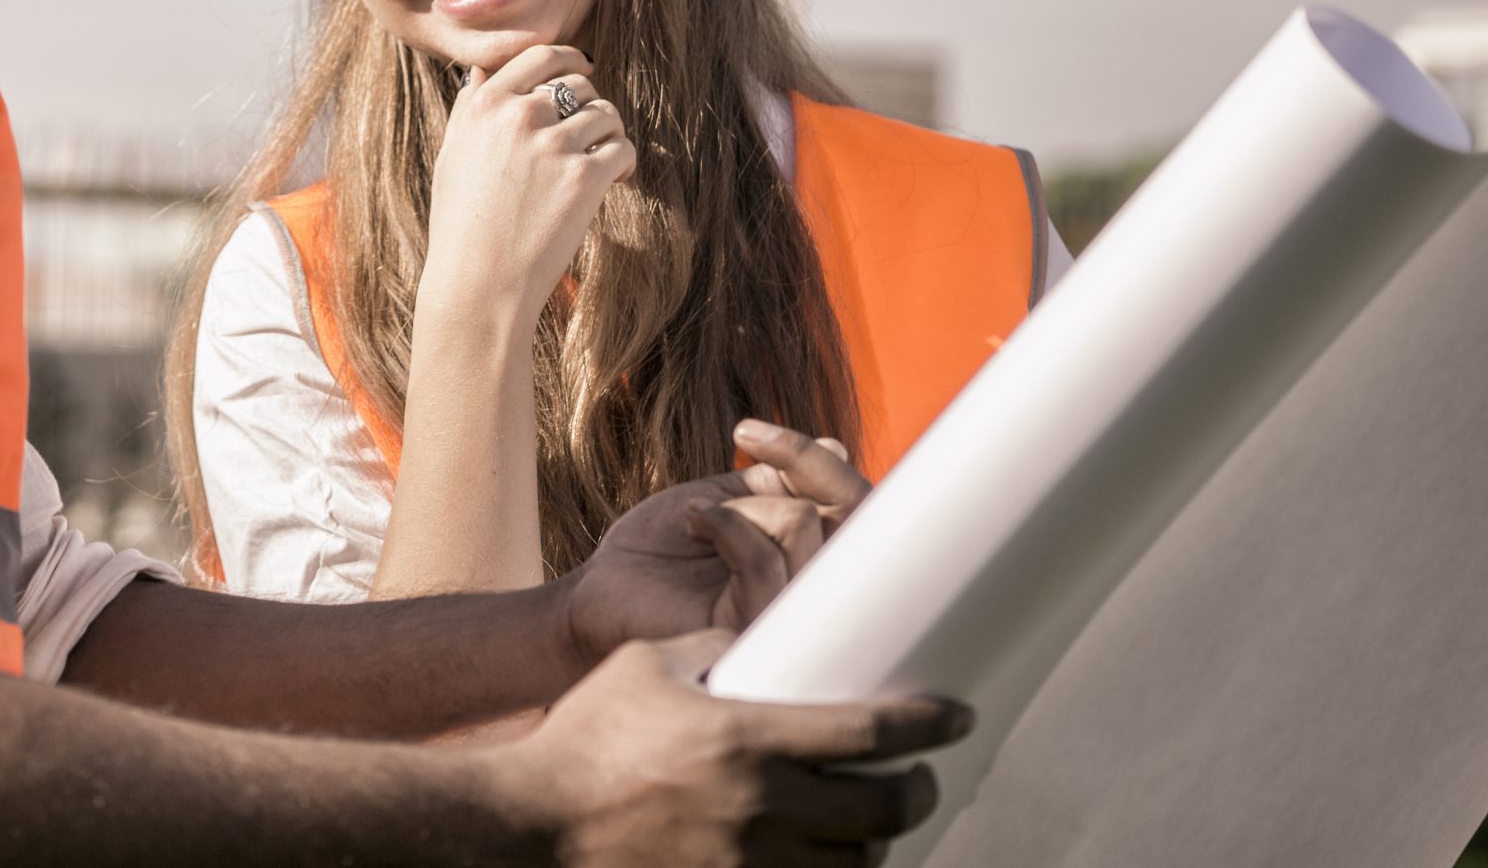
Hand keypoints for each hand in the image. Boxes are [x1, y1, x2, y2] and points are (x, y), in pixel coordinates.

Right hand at [420, 45, 635, 328]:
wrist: (477, 282)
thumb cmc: (461, 226)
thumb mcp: (452, 156)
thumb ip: (470, 109)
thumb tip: (484, 73)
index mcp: (486, 104)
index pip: (540, 56)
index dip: (570, 59)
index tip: (585, 69)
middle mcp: (519, 115)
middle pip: (579, 84)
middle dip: (590, 104)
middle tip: (590, 133)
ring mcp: (553, 144)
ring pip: (606, 114)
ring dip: (609, 134)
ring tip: (600, 161)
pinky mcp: (584, 177)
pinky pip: (622, 148)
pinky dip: (623, 163)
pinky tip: (612, 181)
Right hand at [496, 631, 970, 866]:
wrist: (532, 823)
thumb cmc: (587, 735)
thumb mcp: (649, 666)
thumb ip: (714, 653)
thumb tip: (759, 641)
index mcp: (748, 737)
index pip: (872, 732)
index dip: (927, 723)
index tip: (955, 715)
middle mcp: (762, 808)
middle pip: (884, 809)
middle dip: (917, 791)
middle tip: (920, 776)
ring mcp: (750, 865)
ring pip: (857, 865)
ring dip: (877, 843)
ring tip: (873, 822)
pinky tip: (831, 859)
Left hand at [558, 420, 879, 659]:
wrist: (601, 588)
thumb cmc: (662, 547)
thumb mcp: (729, 498)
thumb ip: (784, 484)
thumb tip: (841, 449)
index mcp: (815, 559)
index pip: (859, 507)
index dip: (818, 460)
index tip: (748, 430)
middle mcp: (817, 594)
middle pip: (853, 513)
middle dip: (801, 463)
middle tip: (748, 440)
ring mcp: (791, 619)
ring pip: (803, 526)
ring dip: (742, 502)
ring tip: (698, 513)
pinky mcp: (755, 635)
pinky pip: (764, 562)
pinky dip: (725, 525)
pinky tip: (693, 523)